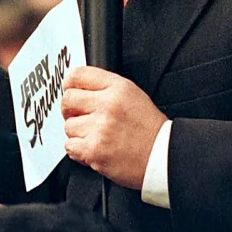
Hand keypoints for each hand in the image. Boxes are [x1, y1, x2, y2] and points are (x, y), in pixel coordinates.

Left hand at [61, 66, 166, 189]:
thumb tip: (78, 88)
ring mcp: (100, 128)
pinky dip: (79, 150)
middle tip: (81, 117)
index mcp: (117, 88)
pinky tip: (94, 148)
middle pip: (68, 99)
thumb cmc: (149, 129)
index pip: (78, 76)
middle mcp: (107, 105)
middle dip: (71, 110)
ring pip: (68, 125)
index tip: (70, 91)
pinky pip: (70, 146)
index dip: (70, 85)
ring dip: (78, 133)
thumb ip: (105, 88)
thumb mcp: (132, 95)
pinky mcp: (94, 150)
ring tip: (96, 136)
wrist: (163, 156)